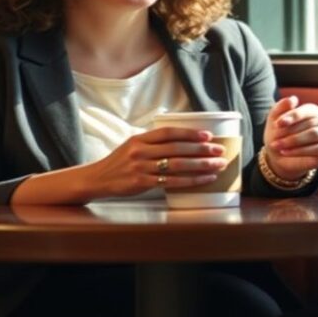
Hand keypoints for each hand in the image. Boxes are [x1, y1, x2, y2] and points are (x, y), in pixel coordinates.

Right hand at [85, 126, 227, 197]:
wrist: (97, 179)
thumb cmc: (120, 162)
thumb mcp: (133, 145)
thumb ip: (154, 142)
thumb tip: (183, 139)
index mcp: (140, 139)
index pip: (169, 133)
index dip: (190, 133)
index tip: (208, 135)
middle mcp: (141, 151)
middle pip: (177, 148)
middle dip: (202, 150)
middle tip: (220, 150)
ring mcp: (141, 168)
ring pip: (177, 165)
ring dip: (201, 165)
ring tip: (218, 165)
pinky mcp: (141, 183)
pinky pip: (172, 182)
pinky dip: (191, 181)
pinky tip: (204, 179)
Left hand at [263, 96, 317, 179]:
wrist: (281, 157)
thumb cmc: (280, 135)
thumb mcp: (275, 120)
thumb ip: (281, 107)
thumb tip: (293, 99)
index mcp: (314, 110)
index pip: (306, 110)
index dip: (293, 116)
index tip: (278, 124)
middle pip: (310, 124)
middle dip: (291, 133)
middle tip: (275, 141)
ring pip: (315, 135)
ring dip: (295, 142)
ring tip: (279, 147)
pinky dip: (303, 151)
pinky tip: (287, 152)